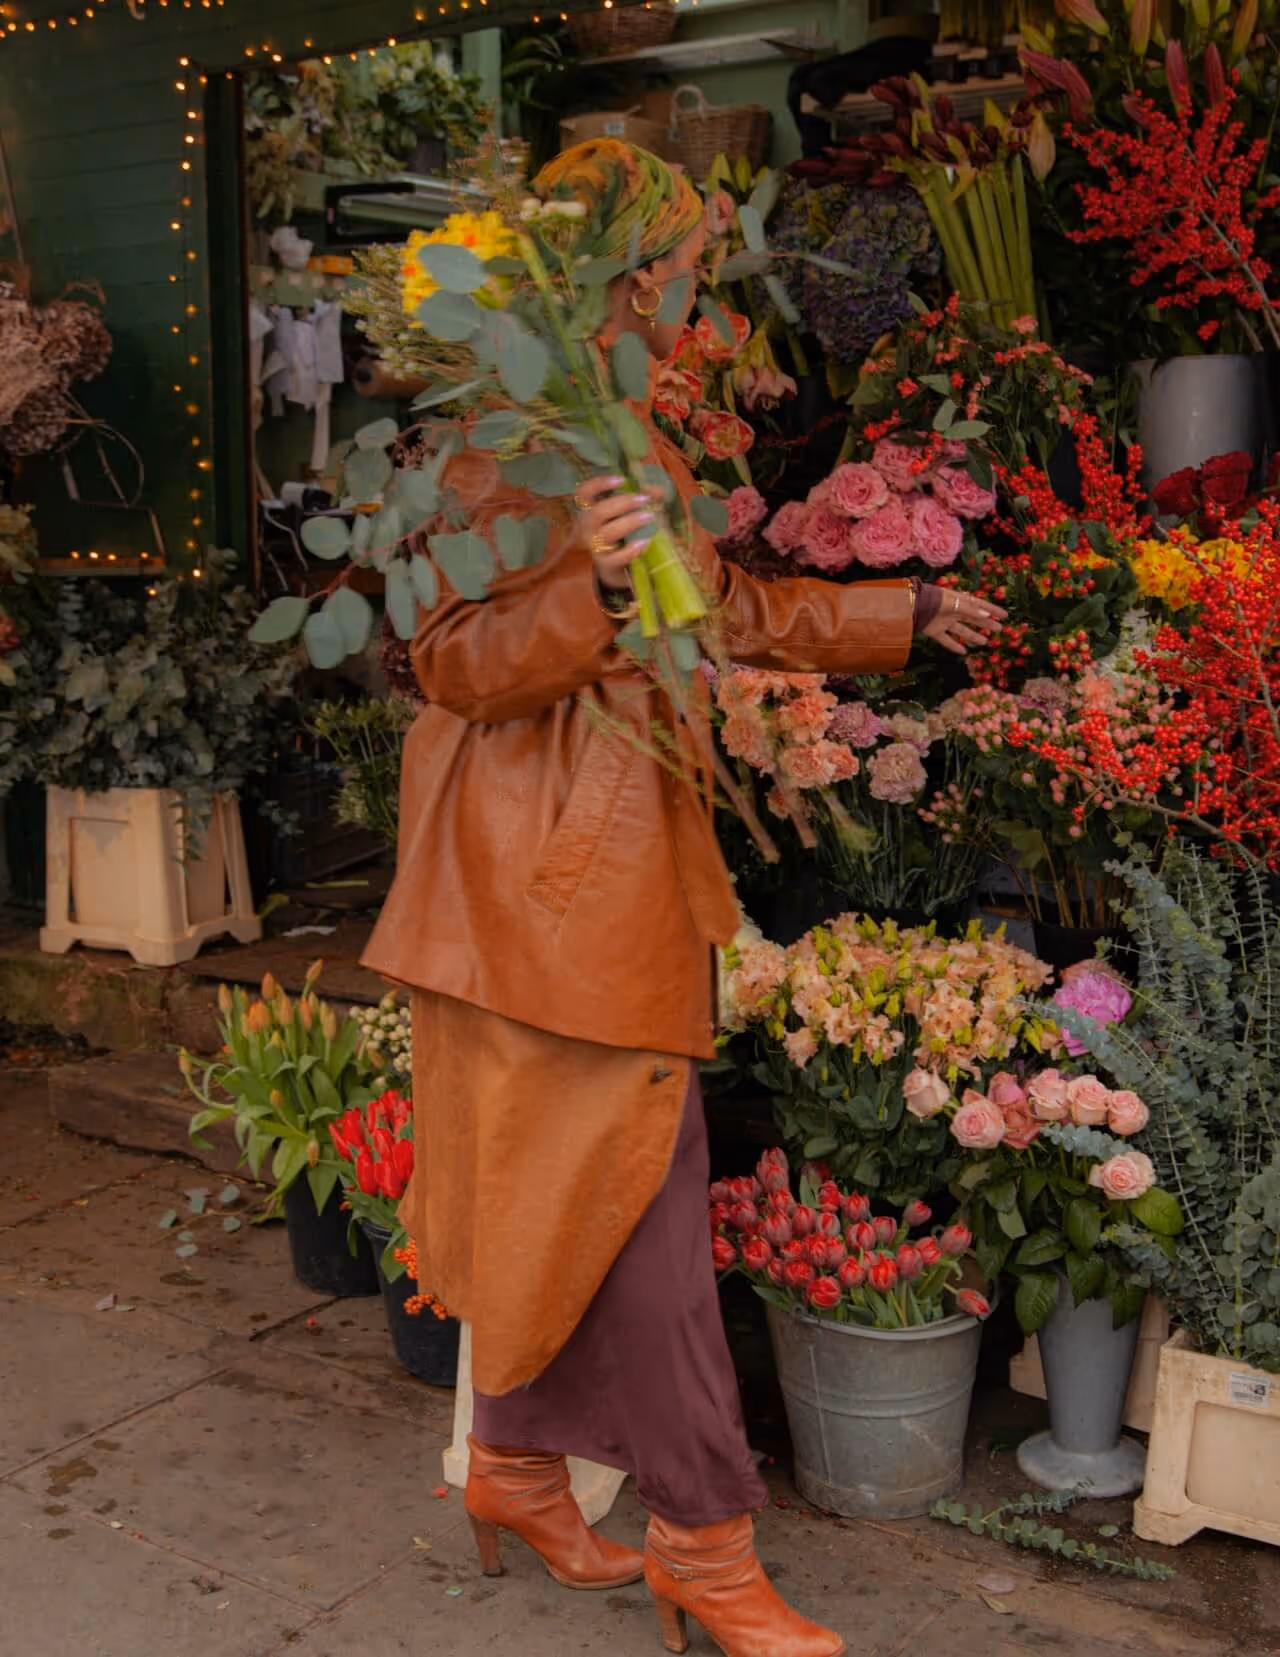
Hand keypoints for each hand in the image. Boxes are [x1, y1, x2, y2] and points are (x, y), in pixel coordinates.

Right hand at [574, 475, 661, 591]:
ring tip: (649, 517)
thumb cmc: (622, 534)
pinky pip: (616, 558)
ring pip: (606, 533)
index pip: (583, 494)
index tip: (621, 480)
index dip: (598, 484)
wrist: (617, 568)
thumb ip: (642, 499)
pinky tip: (645, 542)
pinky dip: (631, 550)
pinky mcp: (606, 565)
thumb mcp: (628, 514)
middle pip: (597, 513)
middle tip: (643, 499)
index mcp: (590, 511)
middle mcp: (587, 528)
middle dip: (622, 503)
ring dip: (629, 522)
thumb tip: (658, 491)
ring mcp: (595, 547)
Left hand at [920, 589, 1006, 655]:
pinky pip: (946, 640)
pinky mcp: (934, 631)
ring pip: (962, 630)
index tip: (1004, 615)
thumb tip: (986, 614)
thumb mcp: (953, 602)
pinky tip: (963, 652)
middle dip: (986, 623)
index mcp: (959, 600)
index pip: (979, 605)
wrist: (911, 604)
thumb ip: (969, 609)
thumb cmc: (933, 599)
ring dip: (973, 636)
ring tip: (985, 642)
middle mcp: (953, 610)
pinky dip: (954, 646)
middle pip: (973, 618)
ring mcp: (944, 621)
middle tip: (999, 629)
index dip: (992, 609)